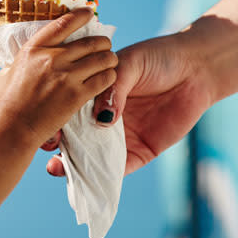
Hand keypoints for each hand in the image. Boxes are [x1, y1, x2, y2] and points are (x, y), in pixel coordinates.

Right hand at [0, 8, 118, 146]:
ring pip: (101, 58)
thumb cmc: (6, 103)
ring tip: (111, 61)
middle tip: (106, 45)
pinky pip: (104, 79)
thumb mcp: (6, 74)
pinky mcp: (77, 95)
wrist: (13, 129)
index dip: (80, 15)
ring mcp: (66, 76)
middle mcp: (52, 58)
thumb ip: (17, 63)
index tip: (89, 12)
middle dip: (103, 42)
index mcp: (34, 48)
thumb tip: (23, 59)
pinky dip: (110, 76)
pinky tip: (109, 78)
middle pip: (90, 41)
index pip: (63, 23)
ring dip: (110, 58)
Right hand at [46, 32, 215, 175]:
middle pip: (76, 136)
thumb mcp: (128, 64)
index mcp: (95, 94)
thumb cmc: (159, 58)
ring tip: (58, 168)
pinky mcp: (141, 150)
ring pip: (94, 156)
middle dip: (59, 145)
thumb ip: (112, 88)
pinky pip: (120, 168)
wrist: (196, 68)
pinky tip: (90, 179)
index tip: (41, 123)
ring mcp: (122, 135)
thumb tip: (102, 119)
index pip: (68, 108)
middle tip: (47, 149)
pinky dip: (104, 176)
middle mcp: (105, 117)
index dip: (53, 117)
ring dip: (75, 165)